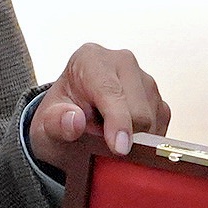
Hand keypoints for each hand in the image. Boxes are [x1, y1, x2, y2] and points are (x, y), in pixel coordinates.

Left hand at [28, 44, 171, 171]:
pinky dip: (146, 139)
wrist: (70, 119)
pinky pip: (161, 126)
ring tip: (109, 135)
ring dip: (135, 139)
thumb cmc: (59, 118)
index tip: (119, 148)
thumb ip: (56, 123)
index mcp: (91, 59)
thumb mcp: (46, 126)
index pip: (112, 92)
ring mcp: (144, 79)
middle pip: (139, 111)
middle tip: (101, 144)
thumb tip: (75, 121)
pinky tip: (124, 137)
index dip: (118, 123)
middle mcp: (122, 63)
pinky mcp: (157, 98)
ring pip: (153, 121)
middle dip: (125, 136)